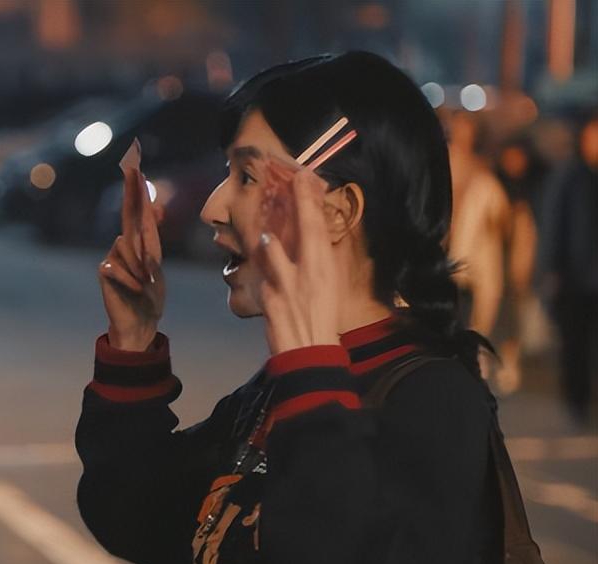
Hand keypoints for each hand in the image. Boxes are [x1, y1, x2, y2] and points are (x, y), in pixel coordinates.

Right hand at [97, 152, 165, 350]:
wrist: (139, 323)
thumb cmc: (150, 298)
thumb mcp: (156, 270)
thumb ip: (149, 247)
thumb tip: (147, 219)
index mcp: (144, 244)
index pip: (140, 213)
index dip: (137, 191)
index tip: (134, 168)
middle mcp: (127, 246)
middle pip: (127, 214)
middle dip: (131, 191)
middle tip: (131, 166)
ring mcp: (114, 257)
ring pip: (127, 247)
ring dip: (139, 267)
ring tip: (143, 284)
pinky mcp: (105, 270)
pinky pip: (118, 267)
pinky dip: (130, 280)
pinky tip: (133, 290)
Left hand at [249, 167, 343, 354]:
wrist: (309, 352)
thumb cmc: (326, 320)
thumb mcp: (333, 286)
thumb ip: (325, 262)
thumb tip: (319, 242)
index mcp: (324, 267)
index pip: (316, 224)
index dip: (307, 198)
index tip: (303, 177)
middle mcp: (303, 272)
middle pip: (294, 230)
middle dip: (290, 205)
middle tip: (286, 185)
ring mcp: (282, 284)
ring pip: (270, 250)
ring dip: (269, 241)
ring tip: (267, 237)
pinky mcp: (266, 298)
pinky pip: (263, 277)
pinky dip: (265, 271)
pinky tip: (266, 272)